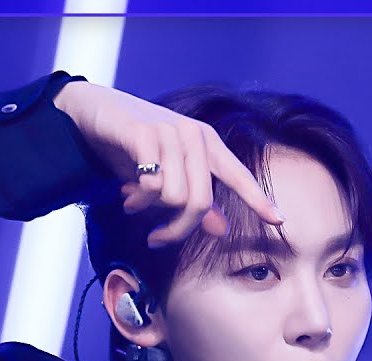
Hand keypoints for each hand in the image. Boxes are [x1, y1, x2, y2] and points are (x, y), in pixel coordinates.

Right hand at [53, 80, 284, 247]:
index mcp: (207, 144)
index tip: (279, 220)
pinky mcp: (144, 134)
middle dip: (177, 230)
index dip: (258, 199)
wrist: (93, 112)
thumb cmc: (133, 146)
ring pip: (174, 197)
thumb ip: (195, 200)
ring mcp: (170, 132)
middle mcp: (194, 136)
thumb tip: (222, 230)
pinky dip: (138, 198)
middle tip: (157, 239)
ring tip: (132, 203)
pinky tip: (126, 192)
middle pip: (200, 203)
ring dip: (149, 210)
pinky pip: (151, 185)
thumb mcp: (166, 175)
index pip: (239, 176)